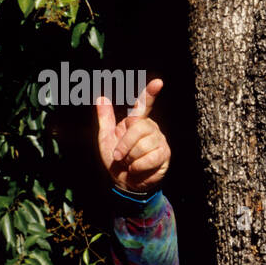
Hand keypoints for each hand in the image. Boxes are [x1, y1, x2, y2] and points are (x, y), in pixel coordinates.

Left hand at [96, 78, 170, 192]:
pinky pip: (149, 158)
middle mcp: (151, 128)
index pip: (144, 105)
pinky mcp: (165, 155)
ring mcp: (160, 141)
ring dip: (130, 157)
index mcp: (136, 122)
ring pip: (143, 144)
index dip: (150, 94)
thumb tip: (101, 97)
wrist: (124, 182)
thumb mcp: (106, 138)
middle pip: (138, 127)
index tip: (158, 82)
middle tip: (119, 156)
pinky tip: (138, 169)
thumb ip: (105, 119)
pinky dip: (138, 166)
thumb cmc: (116, 159)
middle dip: (124, 144)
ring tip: (130, 162)